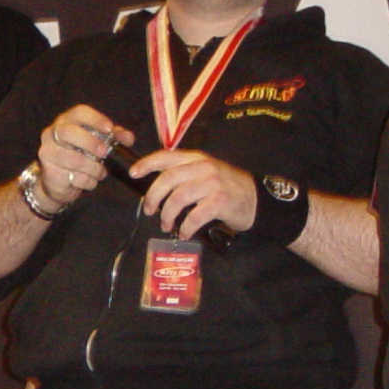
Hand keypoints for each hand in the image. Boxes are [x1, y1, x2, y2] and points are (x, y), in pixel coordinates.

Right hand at [36, 106, 132, 208]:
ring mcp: (48, 153)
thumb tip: (128, 138)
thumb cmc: (79, 155)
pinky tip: (90, 181)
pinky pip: (73, 177)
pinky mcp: (49, 173)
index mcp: (66, 121)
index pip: (78, 112)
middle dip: (90, 142)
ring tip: (100, 172)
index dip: (95, 119)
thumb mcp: (97, 143)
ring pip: (72, 159)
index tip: (110, 129)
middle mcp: (52, 134)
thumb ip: (113, 138)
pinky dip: (87, 181)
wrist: (58, 182)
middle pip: (68, 132)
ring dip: (92, 168)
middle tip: (104, 152)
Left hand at [127, 147, 256, 237]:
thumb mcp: (206, 172)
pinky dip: (185, 227)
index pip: (166, 156)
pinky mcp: (220, 202)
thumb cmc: (226, 187)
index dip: (147, 164)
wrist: (255, 198)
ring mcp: (213, 183)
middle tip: (149, 210)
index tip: (134, 174)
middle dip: (153, 197)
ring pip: (178, 198)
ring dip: (167, 215)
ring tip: (166, 225)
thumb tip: (156, 188)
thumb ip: (185, 174)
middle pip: (168, 179)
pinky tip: (184, 233)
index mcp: (196, 158)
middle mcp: (203, 167)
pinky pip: (195, 216)